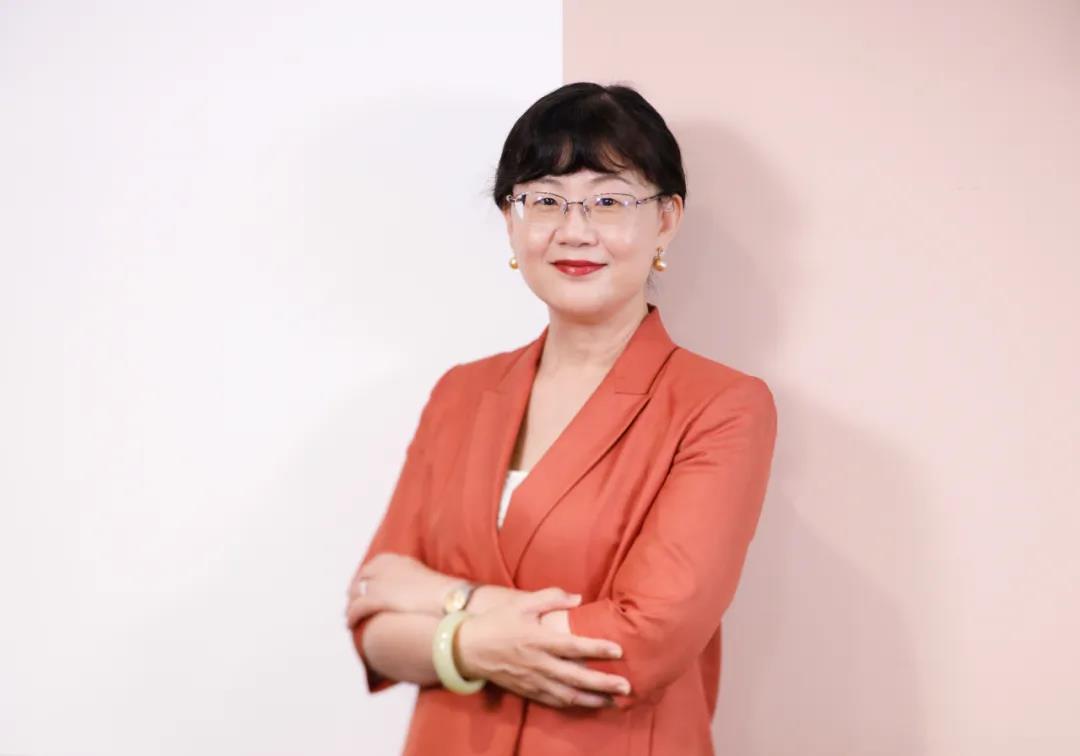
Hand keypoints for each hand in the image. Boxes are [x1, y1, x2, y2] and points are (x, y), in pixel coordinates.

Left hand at [345, 552, 457, 627]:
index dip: (365, 580)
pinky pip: (356, 608)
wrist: (448, 600)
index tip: (363, 590)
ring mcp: (380, 582)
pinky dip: (352, 616)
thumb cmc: (443, 593)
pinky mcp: (377, 599)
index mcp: (396, 559)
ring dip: (351, 606)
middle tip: (354, 604)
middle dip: (356, 592)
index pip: (371, 567)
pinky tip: (351, 625)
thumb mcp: (423, 578)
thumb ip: (409, 580)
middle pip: (361, 580)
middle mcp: (384, 566)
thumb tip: (405, 592)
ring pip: (356, 594)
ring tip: (350, 616)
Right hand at [455, 587, 631, 708]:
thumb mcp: (522, 603)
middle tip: (626, 686)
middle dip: (603, 683)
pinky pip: (554, 701)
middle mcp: (538, 663)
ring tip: (614, 701)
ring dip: (593, 699)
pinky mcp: (528, 691)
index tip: (618, 650)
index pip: (573, 646)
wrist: (467, 649)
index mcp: (538, 639)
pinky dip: (573, 704)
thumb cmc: (497, 622)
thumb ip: (551, 597)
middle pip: (576, 677)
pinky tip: (588, 704)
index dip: (596, 648)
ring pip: (568, 695)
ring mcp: (533, 681)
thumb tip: (578, 598)